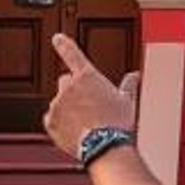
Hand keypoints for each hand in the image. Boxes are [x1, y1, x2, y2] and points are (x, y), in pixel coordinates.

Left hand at [42, 32, 138, 159]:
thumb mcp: (127, 101)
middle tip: (87, 105)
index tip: (57, 38)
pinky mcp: (50, 122)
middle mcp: (68, 87)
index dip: (63, 44)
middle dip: (73, 90)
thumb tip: (135, 76)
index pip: (72, 54)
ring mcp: (57, 104)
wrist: (105, 147)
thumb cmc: (117, 124)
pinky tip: (75, 131)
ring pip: (59, 102)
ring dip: (67, 108)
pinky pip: (52, 119)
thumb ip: (128, 85)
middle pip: (65, 81)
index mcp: (87, 77)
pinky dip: (60, 124)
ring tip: (84, 122)